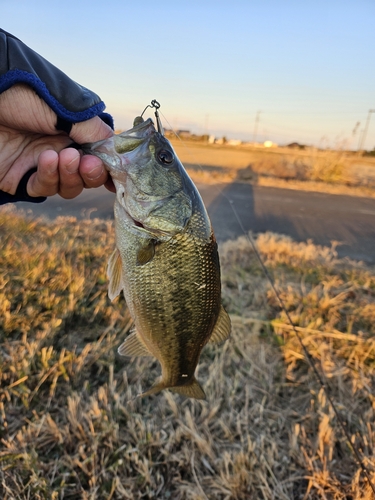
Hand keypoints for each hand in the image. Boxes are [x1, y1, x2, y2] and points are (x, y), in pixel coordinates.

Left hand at [0, 84, 114, 198]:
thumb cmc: (28, 93)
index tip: (117, 173)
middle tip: (87, 164)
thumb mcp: (69, 109)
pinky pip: (42, 188)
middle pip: (86, 178)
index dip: (109, 169)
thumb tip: (117, 151)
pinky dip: (48, 177)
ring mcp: (40, 165)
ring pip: (67, 187)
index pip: (100, 158)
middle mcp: (61, 150)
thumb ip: (95, 133)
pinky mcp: (20, 177)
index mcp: (75, 133)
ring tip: (63, 157)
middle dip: (91, 174)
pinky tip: (45, 160)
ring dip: (70, 176)